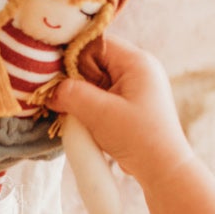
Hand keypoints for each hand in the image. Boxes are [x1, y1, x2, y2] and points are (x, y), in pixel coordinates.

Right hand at [51, 37, 189, 188]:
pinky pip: (103, 95)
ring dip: (82, 94)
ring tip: (72, 110)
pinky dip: (90, 105)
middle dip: (75, 79)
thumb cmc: (139, 139)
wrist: (164, 170)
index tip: (54, 75)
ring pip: (97, 80)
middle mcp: (139, 69)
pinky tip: (84, 118)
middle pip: (95, 61)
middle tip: (59, 96)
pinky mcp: (132, 103)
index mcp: (137, 62)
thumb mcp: (100, 114)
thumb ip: (72, 94)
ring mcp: (136, 86)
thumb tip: (50, 90)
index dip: (72, 56)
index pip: (96, 44)